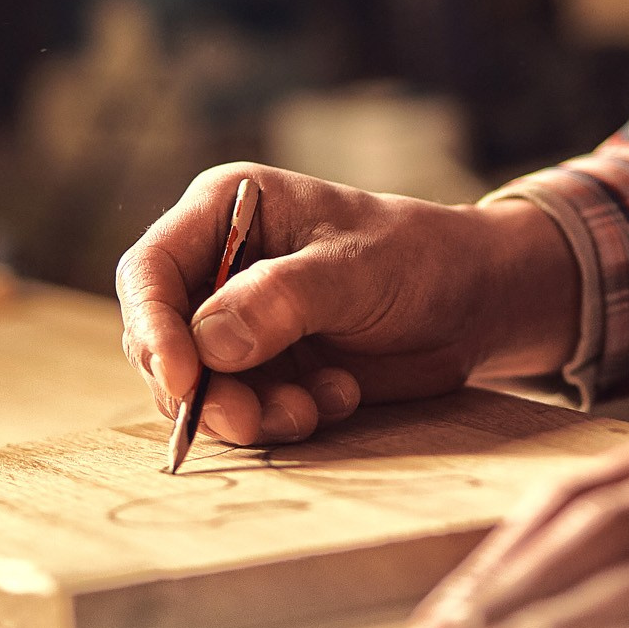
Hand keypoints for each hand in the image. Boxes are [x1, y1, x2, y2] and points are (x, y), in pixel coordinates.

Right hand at [117, 163, 577, 446]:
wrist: (477, 303)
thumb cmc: (421, 259)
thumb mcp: (356, 271)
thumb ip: (281, 301)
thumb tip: (207, 346)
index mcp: (228, 209)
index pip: (151, 271)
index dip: (154, 328)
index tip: (184, 380)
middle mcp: (219, 264)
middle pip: (164, 339)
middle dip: (204, 389)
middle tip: (255, 418)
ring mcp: (239, 320)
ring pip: (198, 387)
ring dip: (248, 412)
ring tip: (314, 408)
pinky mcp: (265, 367)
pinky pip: (241, 409)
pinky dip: (283, 418)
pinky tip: (340, 396)